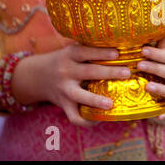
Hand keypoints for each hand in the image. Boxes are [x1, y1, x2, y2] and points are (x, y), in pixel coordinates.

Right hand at [12, 44, 130, 126]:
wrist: (37, 76)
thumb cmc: (65, 60)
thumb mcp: (72, 50)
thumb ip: (90, 48)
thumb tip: (122, 43)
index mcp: (70, 55)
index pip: (85, 52)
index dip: (101, 53)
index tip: (117, 53)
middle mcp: (66, 71)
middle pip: (89, 72)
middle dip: (109, 72)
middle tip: (127, 73)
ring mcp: (64, 90)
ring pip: (79, 96)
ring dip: (95, 101)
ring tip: (111, 104)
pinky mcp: (63, 105)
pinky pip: (74, 116)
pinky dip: (86, 121)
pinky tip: (100, 119)